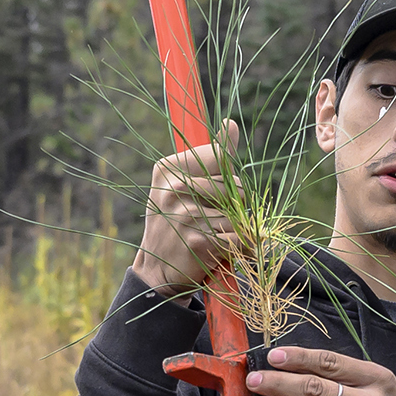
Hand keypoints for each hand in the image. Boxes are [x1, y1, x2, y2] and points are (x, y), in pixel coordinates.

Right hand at [128, 124, 238, 297]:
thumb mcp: (184, 186)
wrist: (156, 270)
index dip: (225, 179)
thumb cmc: (176, 223)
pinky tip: (219, 252)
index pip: (221, 157)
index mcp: (168, 168)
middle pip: (235, 186)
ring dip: (235, 231)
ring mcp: (184, 214)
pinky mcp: (198, 240)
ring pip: (238, 215)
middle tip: (210, 221)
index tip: (210, 193)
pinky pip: (237, 238)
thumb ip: (211, 157)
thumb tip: (230, 124)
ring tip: (214, 237)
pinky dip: (237, 248)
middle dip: (234, 206)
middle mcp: (173, 188)